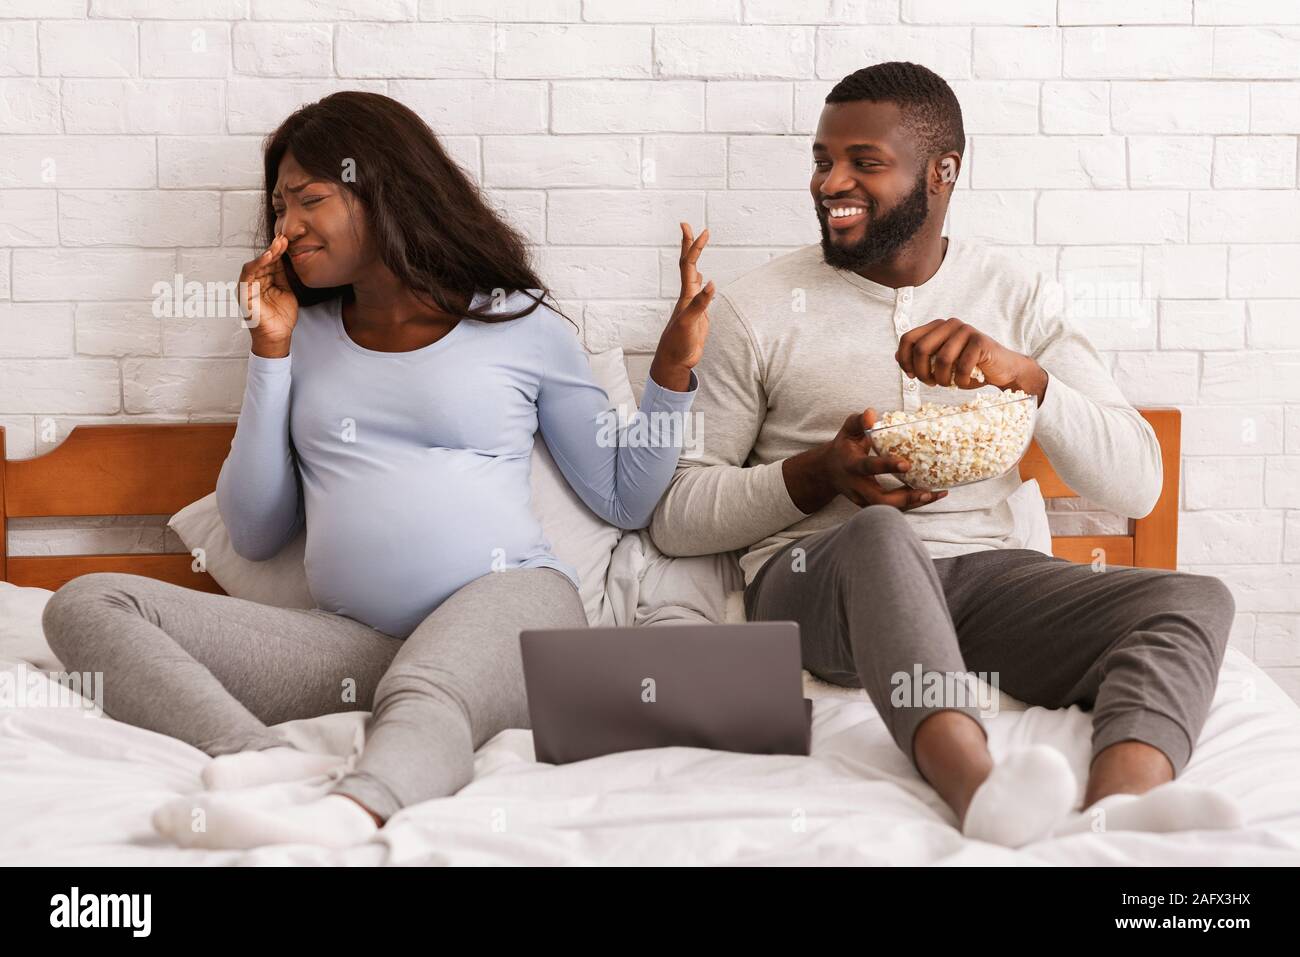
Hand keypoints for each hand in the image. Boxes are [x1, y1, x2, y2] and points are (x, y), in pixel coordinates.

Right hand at [238, 233, 298, 355]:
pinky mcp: (244, 293)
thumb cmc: (281, 317)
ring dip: (267, 253)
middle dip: (274, 249)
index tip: (288, 240)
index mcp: (264, 281)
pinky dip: (257, 264)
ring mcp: (248, 287)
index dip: (279, 251)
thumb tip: (285, 257)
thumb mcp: (286, 291)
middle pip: (263, 261)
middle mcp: (254, 282)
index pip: (271, 262)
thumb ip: (283, 275)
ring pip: (255, 265)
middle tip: (284, 237)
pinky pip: (248, 274)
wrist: (277, 336)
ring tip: (278, 244)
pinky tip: (268, 257)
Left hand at [649, 222, 714, 391]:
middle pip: (689, 265)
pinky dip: (702, 284)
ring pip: (693, 277)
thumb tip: (711, 283)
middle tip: (690, 226)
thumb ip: (700, 304)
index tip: (694, 228)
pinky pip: (699, 294)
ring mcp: (692, 305)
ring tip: (697, 245)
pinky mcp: (697, 315)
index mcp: (686, 296)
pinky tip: (703, 282)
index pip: (689, 265)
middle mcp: (688, 296)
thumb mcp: (689, 323)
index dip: (691, 246)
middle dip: (691, 245)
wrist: (674, 361)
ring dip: (695, 260)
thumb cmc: (678, 344)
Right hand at [783, 408, 949, 512]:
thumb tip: (872, 413)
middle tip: (927, 491)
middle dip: (905, 498)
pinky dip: (912, 504)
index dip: (886, 466)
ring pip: (889, 508)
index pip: (868, 467)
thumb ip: (858, 421)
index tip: (906, 464)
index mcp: (851, 465)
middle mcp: (856, 486)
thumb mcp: (847, 431)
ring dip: (913, 504)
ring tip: (936, 494)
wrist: (828, 473)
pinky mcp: (870, 505)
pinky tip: (931, 495)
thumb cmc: (843, 448)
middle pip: (880, 500)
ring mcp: (863, 499)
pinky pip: (892, 508)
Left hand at [895, 317, 1036, 390]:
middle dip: (922, 372)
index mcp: (937, 326)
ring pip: (942, 360)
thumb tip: (898, 356)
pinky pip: (961, 367)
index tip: (911, 375)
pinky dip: (961, 381)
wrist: (1001, 369)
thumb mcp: (941, 362)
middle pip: (921, 349)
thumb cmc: (969, 366)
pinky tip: (965, 382)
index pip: (908, 339)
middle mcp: (950, 324)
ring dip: (943, 379)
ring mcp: (966, 330)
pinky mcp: (980, 341)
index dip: (905, 360)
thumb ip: (921, 357)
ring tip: (949, 384)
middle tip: (931, 384)